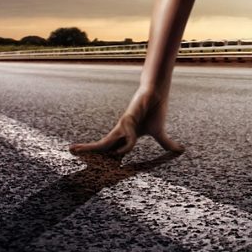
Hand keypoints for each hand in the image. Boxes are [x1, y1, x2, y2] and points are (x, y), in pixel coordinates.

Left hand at [70, 87, 184, 155]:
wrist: (156, 93)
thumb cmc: (155, 111)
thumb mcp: (159, 133)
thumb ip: (166, 144)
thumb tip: (180, 150)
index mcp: (124, 136)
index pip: (109, 148)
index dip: (98, 154)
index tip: (86, 157)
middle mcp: (120, 131)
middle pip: (101, 145)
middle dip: (86, 149)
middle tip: (70, 150)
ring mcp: (122, 125)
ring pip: (107, 143)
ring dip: (97, 149)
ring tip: (82, 149)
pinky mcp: (127, 119)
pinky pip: (127, 137)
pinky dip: (127, 144)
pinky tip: (125, 147)